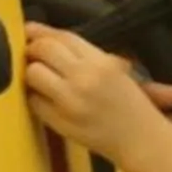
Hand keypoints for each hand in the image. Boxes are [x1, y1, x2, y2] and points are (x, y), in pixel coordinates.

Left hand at [22, 25, 166, 162]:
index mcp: (101, 62)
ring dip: (32, 73)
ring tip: (40, 78)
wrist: (141, 140)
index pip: (63, 37)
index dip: (42, 31)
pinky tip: (46, 99)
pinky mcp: (61, 123)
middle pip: (44, 50)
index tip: (30, 30)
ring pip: (33, 74)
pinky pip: (34, 102)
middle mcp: (84, 78)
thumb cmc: (131, 105)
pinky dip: (36, 98)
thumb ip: (86, 54)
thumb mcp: (116, 70)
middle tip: (32, 54)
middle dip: (33, 50)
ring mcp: (71, 101)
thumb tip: (49, 37)